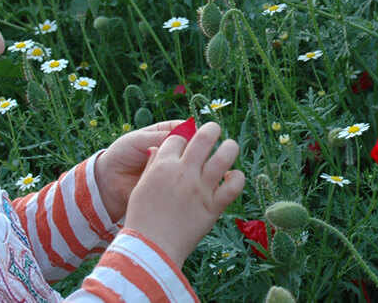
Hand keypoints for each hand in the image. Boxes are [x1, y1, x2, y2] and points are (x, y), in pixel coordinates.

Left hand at [93, 120, 185, 222]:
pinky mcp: (171, 184)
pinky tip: (179, 182)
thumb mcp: (138, 140)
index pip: (187, 128)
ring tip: (180, 170)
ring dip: (189, 166)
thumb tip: (184, 135)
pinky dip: (183, 181)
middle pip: (192, 147)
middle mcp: (174, 150)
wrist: (108, 180)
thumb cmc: (121, 154)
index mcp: (166, 133)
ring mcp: (174, 168)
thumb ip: (159, 137)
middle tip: (190, 155)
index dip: (194, 132)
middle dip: (194, 150)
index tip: (198, 138)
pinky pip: (182, 181)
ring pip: (189, 164)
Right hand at [124, 121, 244, 263]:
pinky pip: (234, 185)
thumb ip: (152, 167)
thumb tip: (158, 150)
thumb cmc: (142, 219)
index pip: (177, 138)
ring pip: (225, 155)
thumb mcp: (140, 188)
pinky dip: (237, 178)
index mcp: (163, 166)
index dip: (183, 139)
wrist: (151, 248)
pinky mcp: (213, 206)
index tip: (186, 145)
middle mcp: (184, 172)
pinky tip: (233, 178)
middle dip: (212, 129)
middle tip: (214, 132)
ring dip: (229, 147)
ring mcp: (201, 188)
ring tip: (229, 148)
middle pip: (204, 137)